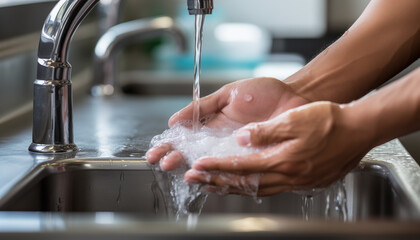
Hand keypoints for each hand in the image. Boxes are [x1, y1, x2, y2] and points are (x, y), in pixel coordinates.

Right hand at [147, 77, 308, 169]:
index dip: (169, 146)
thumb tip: (174, 120)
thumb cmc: (263, 93)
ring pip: (211, 166)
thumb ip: (202, 106)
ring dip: (197, 171)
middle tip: (163, 164)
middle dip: (176, 160)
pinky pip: (235, 173)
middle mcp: (221, 143)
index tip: (155, 152)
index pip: (184, 139)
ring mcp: (236, 153)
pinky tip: (209, 180)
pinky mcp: (253, 162)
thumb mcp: (228, 94)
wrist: (293, 98)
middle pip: (193, 155)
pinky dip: (222, 178)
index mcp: (212, 126)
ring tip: (184, 173)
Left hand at [184, 102, 374, 195]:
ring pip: (256, 189)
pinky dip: (252, 188)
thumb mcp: (295, 119)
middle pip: (245, 183)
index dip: (218, 166)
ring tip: (212, 185)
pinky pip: (271, 189)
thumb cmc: (330, 120)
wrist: (359, 129)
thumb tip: (241, 139)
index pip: (242, 166)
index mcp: (284, 160)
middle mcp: (288, 176)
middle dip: (217, 180)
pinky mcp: (304, 182)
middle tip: (195, 179)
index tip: (199, 165)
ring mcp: (297, 181)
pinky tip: (244, 185)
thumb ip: (266, 131)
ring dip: (232, 187)